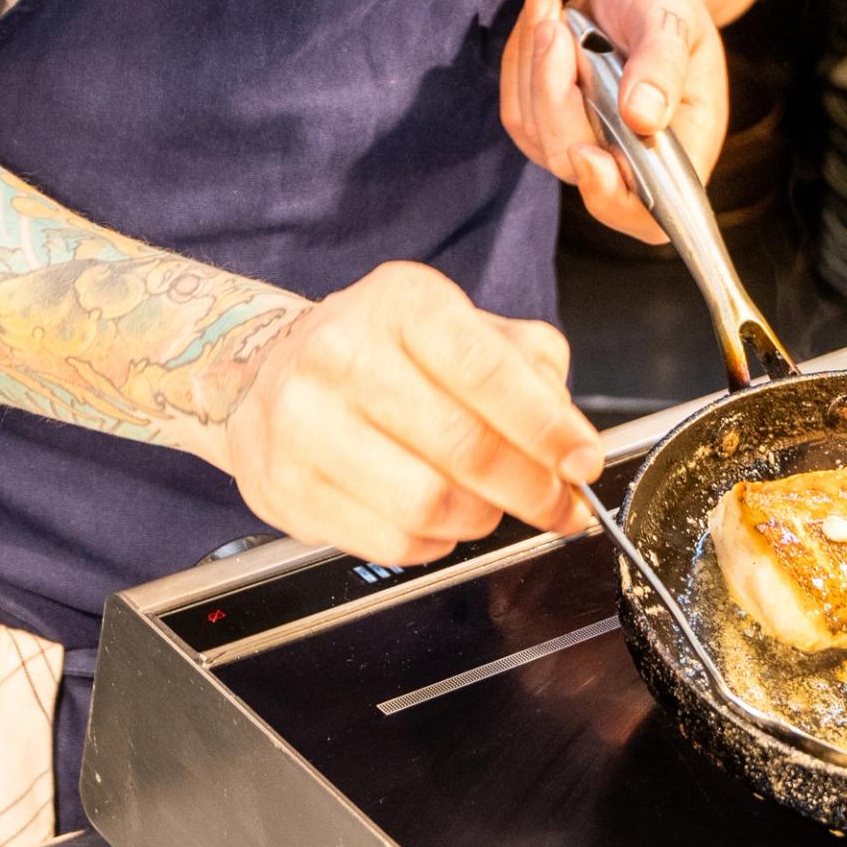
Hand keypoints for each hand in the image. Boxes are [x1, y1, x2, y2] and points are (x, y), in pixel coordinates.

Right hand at [212, 262, 601, 565]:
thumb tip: (571, 437)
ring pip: (429, 504)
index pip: (487, 369)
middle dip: (531, 489)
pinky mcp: (284, 485)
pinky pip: (390, 543)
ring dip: (481, 520)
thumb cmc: (380, 354)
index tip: (583, 462)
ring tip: (488, 507)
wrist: (263, 374)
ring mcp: (303, 421)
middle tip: (557, 504)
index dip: (547, 427)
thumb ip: (528, 367)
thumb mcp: (457, 327)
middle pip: (464, 447)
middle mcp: (341, 352)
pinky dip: (433, 544)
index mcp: (399, 302)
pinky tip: (435, 519)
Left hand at [498, 0, 725, 243]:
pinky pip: (518, 111)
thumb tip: (644, 118)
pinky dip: (519, 64)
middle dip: (555, 96)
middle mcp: (633, 159)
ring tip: (550, 6)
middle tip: (557, 29)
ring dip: (533, 68)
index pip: (647, 212)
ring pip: (537, 136)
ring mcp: (588, 144)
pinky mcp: (551, 125)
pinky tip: (540, 20)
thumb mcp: (674, 18)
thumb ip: (662, 66)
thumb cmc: (668, 0)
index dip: (612, 196)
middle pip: (575, 164)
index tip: (586, 152)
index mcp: (681, 148)